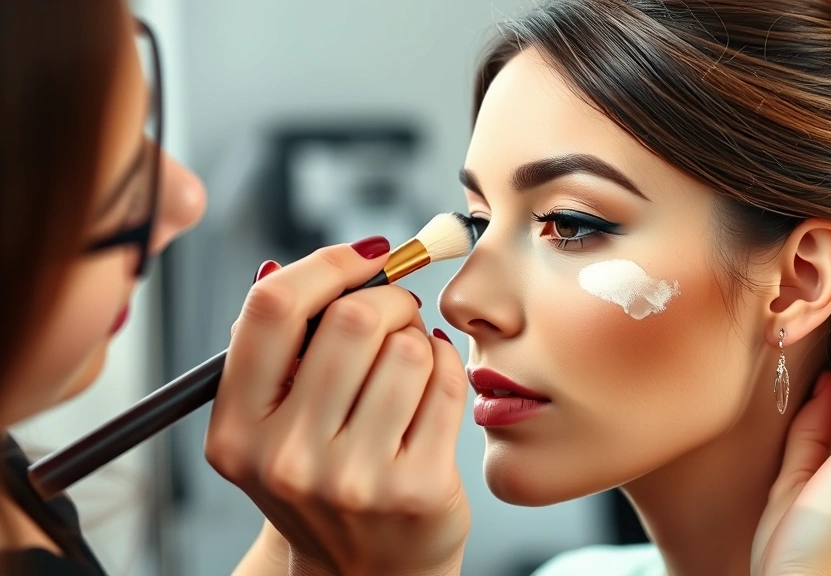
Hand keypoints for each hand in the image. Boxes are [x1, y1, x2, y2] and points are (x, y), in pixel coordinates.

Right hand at [206, 241, 470, 575]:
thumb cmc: (325, 477)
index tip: (366, 258)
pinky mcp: (416, 489)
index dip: (327, 264)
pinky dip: (448, 366)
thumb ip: (282, 346)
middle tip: (398, 315)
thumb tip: (325, 264)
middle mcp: (286, 458)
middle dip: (389, 300)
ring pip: (409, 348)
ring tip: (411, 363)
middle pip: (352, 319)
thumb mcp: (275, 423)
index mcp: (237, 430)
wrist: (366, 570)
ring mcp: (353, 479)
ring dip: (420, 338)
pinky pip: (447, 383)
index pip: (272, 308)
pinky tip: (434, 385)